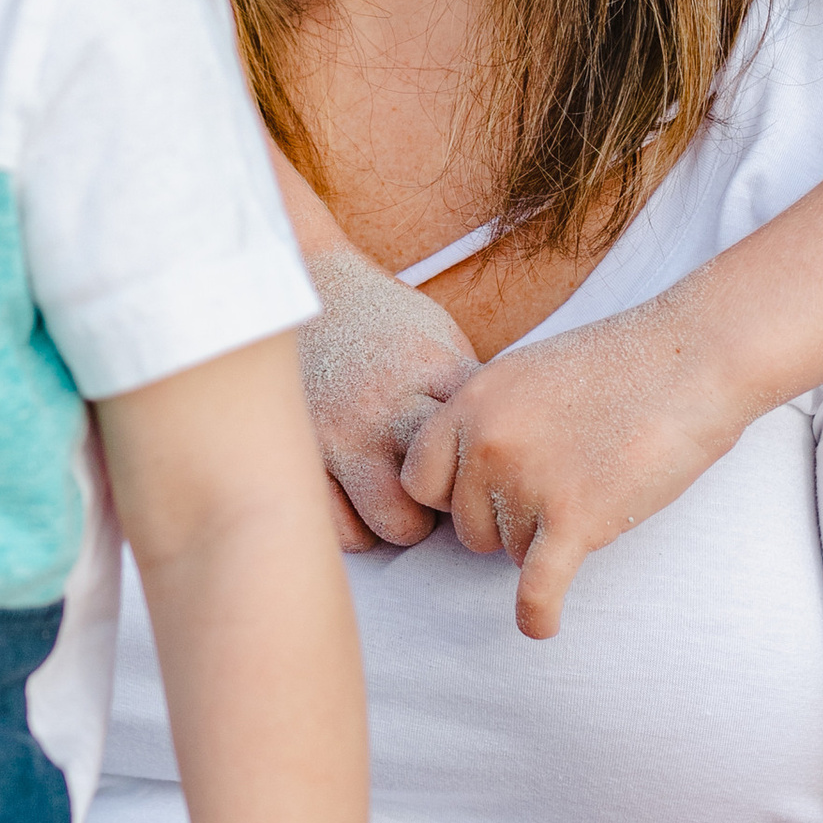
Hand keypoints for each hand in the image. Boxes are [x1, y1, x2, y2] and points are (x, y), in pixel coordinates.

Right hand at [300, 242, 479, 550]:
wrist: (310, 292)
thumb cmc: (388, 324)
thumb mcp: (441, 341)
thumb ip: (468, 396)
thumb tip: (517, 451)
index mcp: (429, 371)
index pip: (483, 446)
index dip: (495, 466)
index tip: (493, 464)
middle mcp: (383, 406)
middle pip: (447, 496)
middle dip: (456, 501)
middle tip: (452, 486)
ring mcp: (339, 435)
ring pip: (396, 523)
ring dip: (409, 520)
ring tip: (408, 494)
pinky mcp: (305, 456)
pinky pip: (344, 529)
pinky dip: (361, 526)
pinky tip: (368, 499)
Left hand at [397, 279, 749, 637]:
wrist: (693, 360)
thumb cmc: (619, 365)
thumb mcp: (528, 373)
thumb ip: (488, 419)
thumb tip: (462, 471)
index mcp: (470, 401)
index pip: (418, 482)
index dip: (450, 496)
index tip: (485, 496)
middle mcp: (486, 442)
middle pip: (466, 527)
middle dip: (506, 522)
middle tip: (560, 488)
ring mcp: (528, 481)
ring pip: (511, 553)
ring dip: (547, 541)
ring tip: (591, 494)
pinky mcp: (575, 518)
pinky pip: (538, 588)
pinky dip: (538, 615)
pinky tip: (542, 627)